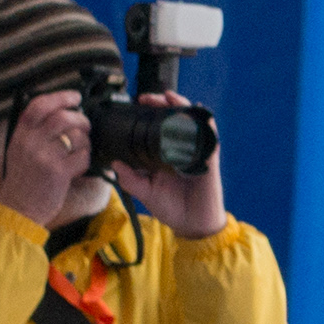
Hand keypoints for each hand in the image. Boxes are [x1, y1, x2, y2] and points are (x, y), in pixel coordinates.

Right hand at [0, 88, 106, 224]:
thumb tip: (62, 112)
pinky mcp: (58, 172)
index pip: (39, 105)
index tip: (75, 97)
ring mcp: (45, 157)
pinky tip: (79, 166)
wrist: (18, 210)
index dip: (61, 97)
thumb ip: (34, 131)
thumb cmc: (22, 180)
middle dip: (80, 118)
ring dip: (85, 141)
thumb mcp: (18, 150)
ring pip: (76, 136)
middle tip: (85, 125)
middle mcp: (31, 142)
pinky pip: (82, 156)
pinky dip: (86, 159)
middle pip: (63, 117)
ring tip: (81, 150)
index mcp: (21, 134)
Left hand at [116, 93, 230, 240]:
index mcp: (166, 153)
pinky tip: (194, 114)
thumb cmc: (172, 208)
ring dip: (182, 105)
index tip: (137, 103)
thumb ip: (130, 179)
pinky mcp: (209, 159)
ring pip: (193, 120)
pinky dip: (204, 123)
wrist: (192, 226)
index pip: (159, 125)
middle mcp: (181, 148)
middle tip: (148, 98)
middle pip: (176, 116)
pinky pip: (209, 136)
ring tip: (169, 98)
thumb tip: (114, 163)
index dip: (151, 111)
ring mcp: (195, 152)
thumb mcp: (145, 193)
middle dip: (163, 102)